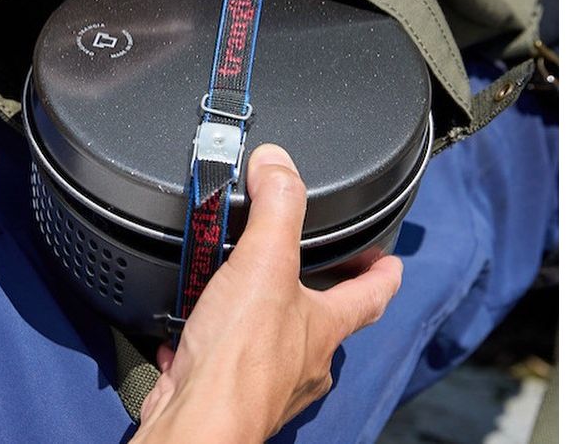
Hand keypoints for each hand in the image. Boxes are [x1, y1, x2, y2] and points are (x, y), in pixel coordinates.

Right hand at [133, 145, 403, 443]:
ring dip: (260, 315)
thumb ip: (277, 206)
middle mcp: (303, 359)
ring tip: (238, 287)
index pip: (370, 294)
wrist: (196, 422)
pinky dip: (211, 343)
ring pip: (273, 341)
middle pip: (324, 320)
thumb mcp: (266, 261)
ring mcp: (266, 380)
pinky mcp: (225, 391)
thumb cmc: (240, 359)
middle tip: (309, 266)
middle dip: (318, 293)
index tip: (390, 260)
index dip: (383, 272)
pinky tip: (190, 332)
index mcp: (324, 326)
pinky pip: (223, 360)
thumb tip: (278, 163)